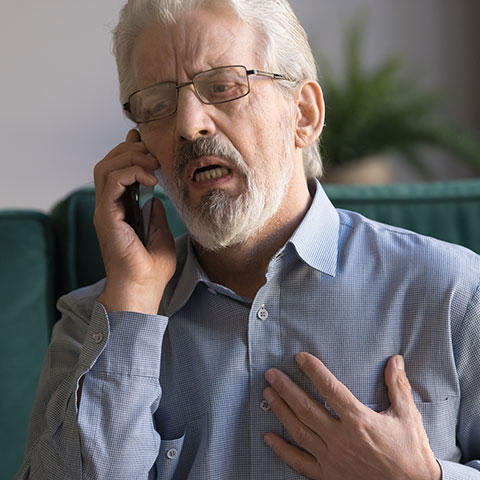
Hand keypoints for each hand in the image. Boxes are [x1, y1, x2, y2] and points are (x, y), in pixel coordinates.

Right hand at [94, 129, 175, 313]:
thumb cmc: (151, 270)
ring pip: (106, 167)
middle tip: (154, 154)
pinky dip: (131, 172)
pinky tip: (151, 179)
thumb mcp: (161, 235)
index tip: (146, 142)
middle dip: (131, 151)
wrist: (142, 289)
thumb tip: (155, 198)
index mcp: (120, 210)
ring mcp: (105, 211)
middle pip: (109, 163)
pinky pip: (112, 181)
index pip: (117, 171)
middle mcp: (109, 208)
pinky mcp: (106, 216)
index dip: (129, 152)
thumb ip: (156, 215)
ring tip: (153, 164)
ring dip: (131, 158)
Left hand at [263, 354, 441, 479]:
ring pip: (299, 430)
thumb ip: (398, 386)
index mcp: (359, 420)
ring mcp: (332, 458)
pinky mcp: (328, 476)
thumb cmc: (411, 453)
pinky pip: (300, 462)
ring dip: (281, 410)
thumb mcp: (407, 416)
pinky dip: (282, 450)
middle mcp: (340, 438)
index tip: (300, 358)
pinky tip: (269, 437)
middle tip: (271, 374)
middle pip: (306, 407)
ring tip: (268, 394)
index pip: (329, 388)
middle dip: (286, 388)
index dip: (313, 370)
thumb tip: (395, 359)